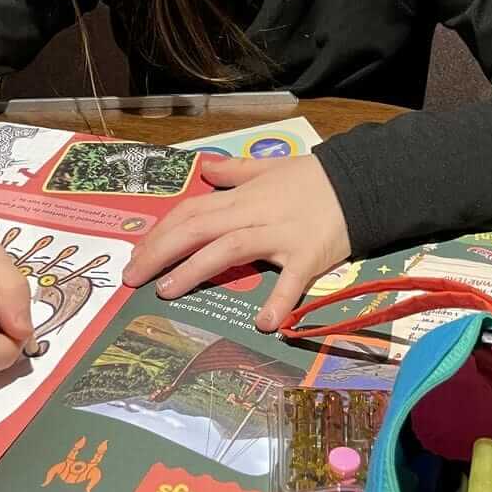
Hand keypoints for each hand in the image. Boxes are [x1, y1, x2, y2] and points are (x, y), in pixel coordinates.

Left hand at [121, 155, 350, 332]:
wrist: (359, 181)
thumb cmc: (312, 177)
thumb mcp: (270, 168)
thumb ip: (235, 171)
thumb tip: (205, 168)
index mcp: (242, 198)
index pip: (192, 212)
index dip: (161, 232)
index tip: (137, 254)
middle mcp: (254, 215)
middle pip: (199, 230)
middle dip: (161, 252)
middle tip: (132, 279)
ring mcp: (280, 236)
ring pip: (229, 248)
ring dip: (195, 269)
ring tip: (167, 292)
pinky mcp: (308, 256)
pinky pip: (291, 280)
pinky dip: (278, 301)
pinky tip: (263, 324)